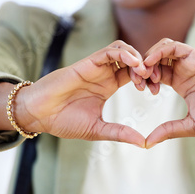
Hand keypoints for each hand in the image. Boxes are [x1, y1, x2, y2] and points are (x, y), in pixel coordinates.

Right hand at [16, 41, 146, 146]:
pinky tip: (134, 63)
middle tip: (153, 81)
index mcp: (108, 85)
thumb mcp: (98, 129)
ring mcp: (96, 67)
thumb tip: (144, 143)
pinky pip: (109, 51)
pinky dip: (124, 53)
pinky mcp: (87, 63)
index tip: (155, 91)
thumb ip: (121, 133)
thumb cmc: (63, 121)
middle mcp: (104, 73)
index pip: (134, 74)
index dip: (147, 78)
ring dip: (137, 57)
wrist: (38, 115)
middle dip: (147, 67)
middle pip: (132, 59)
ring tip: (145, 72)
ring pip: (123, 50)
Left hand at [141, 39, 194, 147]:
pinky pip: (174, 46)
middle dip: (142, 68)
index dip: (144, 79)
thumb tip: (148, 143)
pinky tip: (151, 61)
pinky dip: (159, 51)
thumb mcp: (191, 125)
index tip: (140, 90)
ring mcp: (190, 62)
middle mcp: (183, 70)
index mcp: (180, 83)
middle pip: (155, 60)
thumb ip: (169, 131)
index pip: (155, 74)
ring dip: (149, 58)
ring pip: (162, 50)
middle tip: (138, 81)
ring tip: (144, 72)